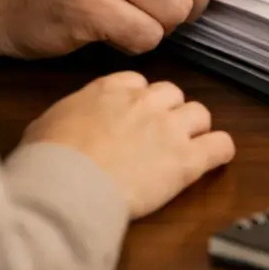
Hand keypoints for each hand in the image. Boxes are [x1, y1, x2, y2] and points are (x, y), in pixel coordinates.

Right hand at [22, 72, 234, 219]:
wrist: (66, 187)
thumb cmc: (48, 161)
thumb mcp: (47, 124)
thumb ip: (72, 114)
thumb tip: (71, 123)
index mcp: (110, 90)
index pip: (139, 83)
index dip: (137, 101)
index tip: (131, 118)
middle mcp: (145, 102)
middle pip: (172, 95)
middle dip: (167, 113)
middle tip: (155, 138)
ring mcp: (170, 129)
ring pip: (200, 114)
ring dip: (193, 129)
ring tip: (181, 150)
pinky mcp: (187, 160)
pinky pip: (221, 144)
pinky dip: (219, 151)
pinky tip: (212, 159)